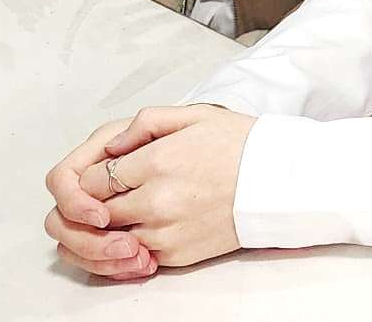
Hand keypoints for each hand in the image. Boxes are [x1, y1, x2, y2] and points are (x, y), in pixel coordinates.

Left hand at [47, 106, 251, 273]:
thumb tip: (112, 147)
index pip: (91, 180)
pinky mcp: (175, 255)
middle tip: (106, 195)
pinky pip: (134, 254)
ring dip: (109, 228)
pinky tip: (144, 228)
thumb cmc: (241, 146)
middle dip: (93, 205)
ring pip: (109, 237)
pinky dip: (131, 244)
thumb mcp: (194, 115)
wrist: (280, 182)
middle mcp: (155, 201)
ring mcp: (164, 232)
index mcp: (156, 162)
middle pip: (95, 212)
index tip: (105, 174)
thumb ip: (144, 123)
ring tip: (122, 213)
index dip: (91, 177)